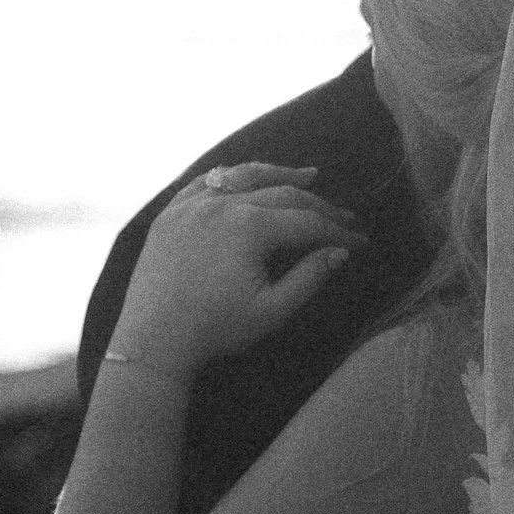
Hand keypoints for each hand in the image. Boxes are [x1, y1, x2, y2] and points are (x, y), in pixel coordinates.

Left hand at [111, 162, 365, 373]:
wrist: (153, 338)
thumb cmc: (216, 329)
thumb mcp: (272, 310)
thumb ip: (309, 278)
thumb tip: (339, 252)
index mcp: (249, 226)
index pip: (307, 221)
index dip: (338, 231)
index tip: (360, 241)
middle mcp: (222, 203)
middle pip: (283, 194)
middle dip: (319, 206)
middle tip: (345, 216)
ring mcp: (193, 203)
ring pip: (244, 176)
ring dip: (280, 174)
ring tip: (308, 176)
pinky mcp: (171, 212)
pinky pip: (206, 181)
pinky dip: (232, 176)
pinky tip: (247, 177)